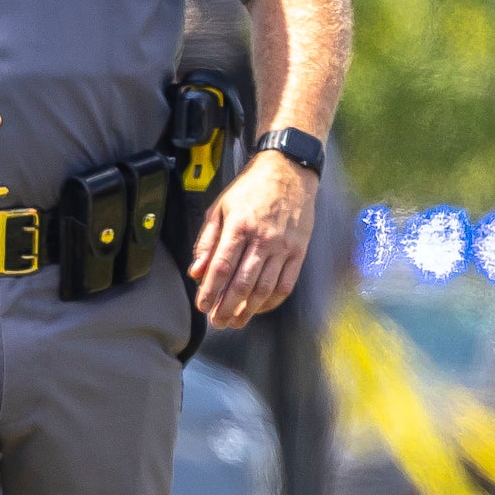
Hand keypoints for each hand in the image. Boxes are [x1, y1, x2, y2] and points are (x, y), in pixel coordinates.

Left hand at [190, 153, 317, 328]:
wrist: (288, 171)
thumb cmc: (251, 189)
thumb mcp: (220, 207)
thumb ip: (207, 241)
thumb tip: (196, 271)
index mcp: (239, 226)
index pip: (222, 266)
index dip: (210, 290)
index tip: (202, 306)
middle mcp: (262, 238)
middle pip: (242, 283)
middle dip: (227, 307)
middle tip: (216, 322)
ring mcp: (283, 246)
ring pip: (264, 288)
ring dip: (248, 310)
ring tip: (235, 321)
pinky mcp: (299, 251)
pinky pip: (286, 284)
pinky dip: (272, 302)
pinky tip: (259, 308)